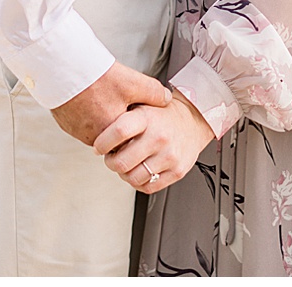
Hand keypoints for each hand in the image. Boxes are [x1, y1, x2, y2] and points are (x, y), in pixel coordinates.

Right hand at [50, 61, 170, 145]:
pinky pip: (81, 123)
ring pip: (96, 130)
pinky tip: (89, 97)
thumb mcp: (133, 82)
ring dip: (101, 118)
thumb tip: (166, 99)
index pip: (130, 141)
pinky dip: (86, 113)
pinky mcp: (66, 124)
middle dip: (118, 124)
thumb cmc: (97, 76)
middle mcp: (93, 137)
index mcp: (113, 132)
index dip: (136, 130)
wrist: (63, 66)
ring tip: (104, 97)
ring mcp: (77, 132)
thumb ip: (154, 93)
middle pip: (112, 138)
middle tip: (119, 104)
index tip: (138, 120)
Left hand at [93, 87, 213, 193]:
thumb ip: (123, 115)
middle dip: (110, 162)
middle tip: (112, 157)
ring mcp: (169, 156)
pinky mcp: (177, 171)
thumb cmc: (163, 115)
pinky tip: (140, 170)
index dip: (102, 143)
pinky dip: (139, 182)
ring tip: (127, 164)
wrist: (193, 120)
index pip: (118, 132)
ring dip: (124, 174)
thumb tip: (97, 127)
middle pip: (121, 162)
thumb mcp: (143, 105)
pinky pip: (148, 186)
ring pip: (133, 178)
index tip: (98, 147)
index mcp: (147, 118)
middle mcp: (159, 137)